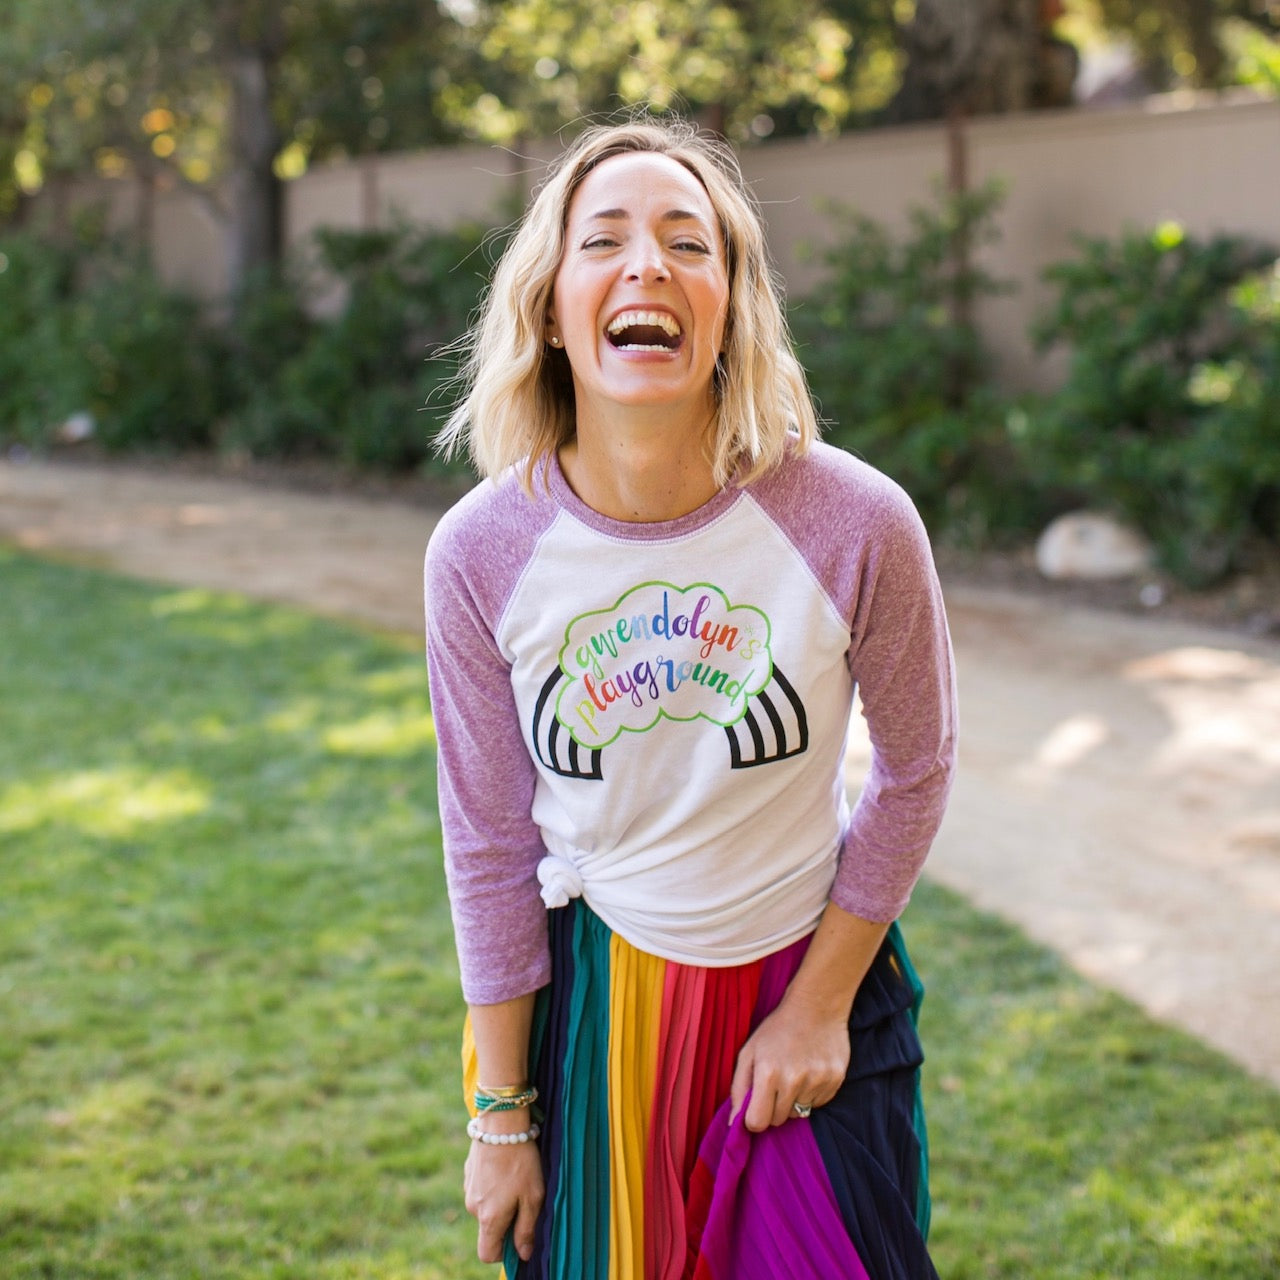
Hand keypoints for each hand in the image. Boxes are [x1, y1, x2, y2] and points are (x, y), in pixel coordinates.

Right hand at [462, 1121, 544, 1262]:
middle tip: (524, 1197)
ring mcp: (468, 1188)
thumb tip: (524, 1254)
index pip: (487, 1253)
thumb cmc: (521, 1161)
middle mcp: (473, 1207)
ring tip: (516, 1176)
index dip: (503, 1252)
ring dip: (499, 1199)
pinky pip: (481, 1188)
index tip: (518, 1236)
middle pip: (488, 1228)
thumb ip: (527, 1229)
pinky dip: (492, 1183)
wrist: (501, 1123)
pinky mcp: (468, 1172)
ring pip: (485, 1206)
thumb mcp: (533, 1196)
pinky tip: (505, 1165)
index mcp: (489, 1218)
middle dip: (505, 1220)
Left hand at [729, 993, 850, 1131]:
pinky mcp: (835, 1081)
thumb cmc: (777, 1029)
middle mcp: (793, 1080)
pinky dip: (811, 1094)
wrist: (816, 1006)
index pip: (757, 1122)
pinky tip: (809, 1071)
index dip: (753, 1117)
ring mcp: (817, 1081)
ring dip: (793, 1100)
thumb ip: (738, 1088)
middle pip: (778, 1120)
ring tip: (794, 1073)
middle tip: (775, 1082)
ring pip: (799, 1113)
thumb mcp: (749, 1051)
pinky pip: (817, 1104)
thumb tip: (734, 1124)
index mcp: (768, 1073)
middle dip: (773, 1107)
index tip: (756, 1105)